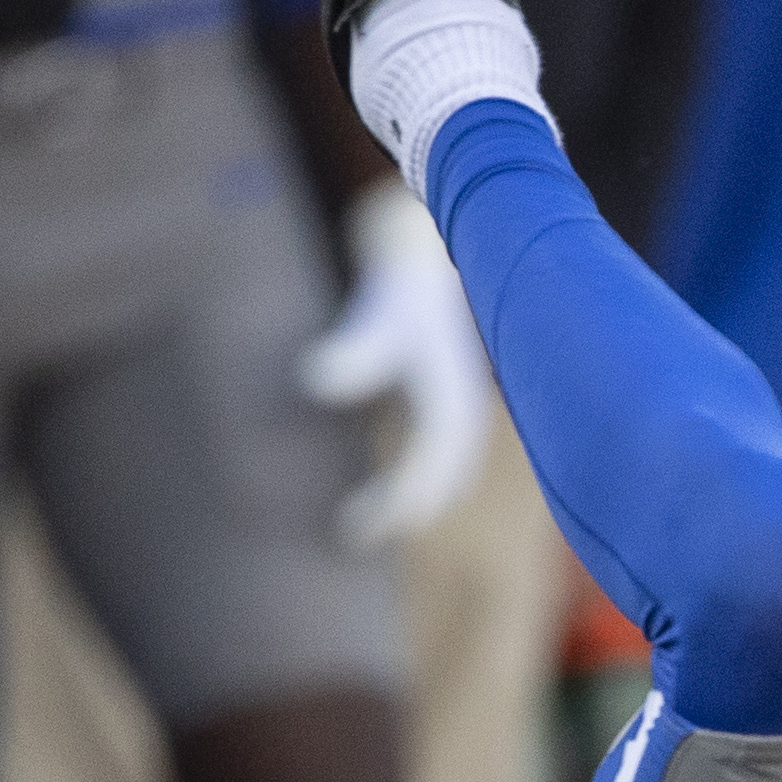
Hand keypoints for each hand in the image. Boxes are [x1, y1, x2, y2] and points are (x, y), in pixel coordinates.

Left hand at [306, 183, 495, 549]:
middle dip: (405, 509)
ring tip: (366, 517)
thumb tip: (315, 378)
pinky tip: (388, 479)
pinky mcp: (452, 396)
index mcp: (454, 402)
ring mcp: (464, 405)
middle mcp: (467, 410)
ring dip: (414, 495)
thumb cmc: (404, 283)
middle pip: (444, 480)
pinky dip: (419, 474)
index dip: (394, 504)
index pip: (428, 471)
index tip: (355, 529)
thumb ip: (354, 349)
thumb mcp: (380, 313)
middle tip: (353, 533)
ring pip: (447, 468)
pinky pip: (441, 451)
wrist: (434, 248)